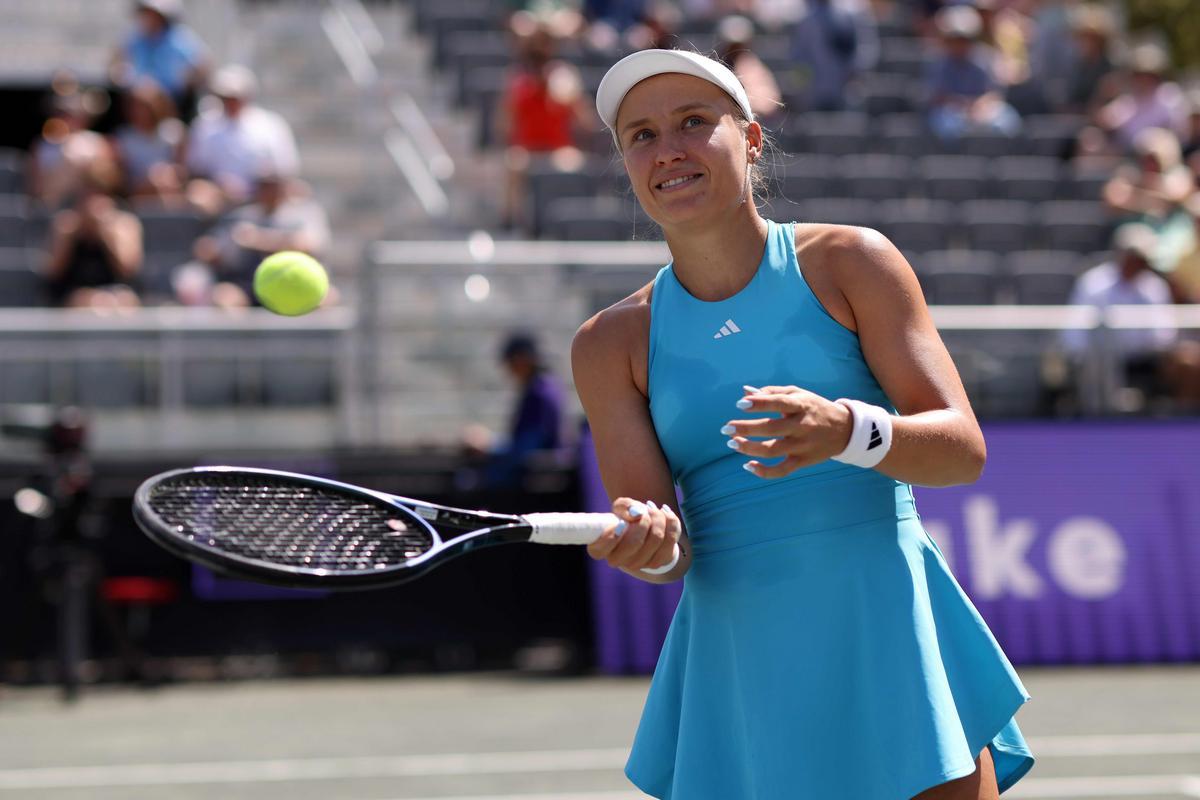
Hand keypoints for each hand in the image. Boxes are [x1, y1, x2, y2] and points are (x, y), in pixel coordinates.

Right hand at [586, 498, 679, 572]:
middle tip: (644, 511)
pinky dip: (671, 522)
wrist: (647, 527)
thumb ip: (625, 506)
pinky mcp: (659, 561)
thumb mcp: (621, 506)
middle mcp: (618, 560)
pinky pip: (671, 539)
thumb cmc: (627, 516)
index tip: (620, 523)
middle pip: (634, 542)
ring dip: (658, 518)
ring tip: (653, 509)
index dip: (610, 537)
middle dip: (643, 521)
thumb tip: (637, 514)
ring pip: (656, 539)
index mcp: (600, 548)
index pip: (599, 550)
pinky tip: (665, 513)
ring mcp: (639, 564)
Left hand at [723, 385, 852, 478]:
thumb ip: (772, 393)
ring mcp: (803, 445)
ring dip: (749, 448)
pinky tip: (748, 466)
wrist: (845, 429)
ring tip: (732, 443)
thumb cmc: (814, 407)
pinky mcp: (803, 461)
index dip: (759, 403)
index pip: (778, 403)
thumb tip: (745, 392)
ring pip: (772, 450)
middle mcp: (802, 425)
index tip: (740, 404)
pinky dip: (764, 472)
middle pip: (771, 429)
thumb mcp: (798, 394)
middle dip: (745, 429)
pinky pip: (782, 470)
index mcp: (801, 405)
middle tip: (726, 428)